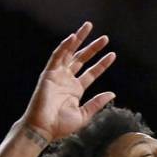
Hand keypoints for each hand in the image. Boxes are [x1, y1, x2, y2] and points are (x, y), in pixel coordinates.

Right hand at [19, 22, 116, 141]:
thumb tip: (112, 93)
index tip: (112, 55)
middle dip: (93, 48)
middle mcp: (67, 80)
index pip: (91, 72)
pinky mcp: (48, 74)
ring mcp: (57, 75)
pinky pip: (57, 56)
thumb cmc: (61, 125)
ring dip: (79, 40)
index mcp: (76, 89)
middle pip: (82, 59)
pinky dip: (64, 46)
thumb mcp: (85, 114)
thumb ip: (97, 103)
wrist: (44, 128)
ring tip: (88, 27)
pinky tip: (73, 37)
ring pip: (70, 53)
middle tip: (105, 38)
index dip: (102, 63)